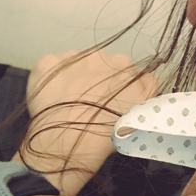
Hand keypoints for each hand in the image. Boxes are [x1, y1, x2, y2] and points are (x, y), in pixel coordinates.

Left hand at [13, 49, 158, 195]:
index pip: (123, 70)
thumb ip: (148, 87)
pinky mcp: (47, 63)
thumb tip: (144, 78)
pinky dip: (51, 78)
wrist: (69, 141)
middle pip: (99, 64)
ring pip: (74, 64)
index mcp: (124, 64)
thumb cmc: (110, 130)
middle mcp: (99, 54)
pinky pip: (50, 67)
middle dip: (96, 79)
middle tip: (91, 104)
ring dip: (74, 77)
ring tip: (69, 102)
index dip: (118, 86)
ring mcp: (71, 57)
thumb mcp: (143, 109)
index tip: (112, 102)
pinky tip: (52, 96)